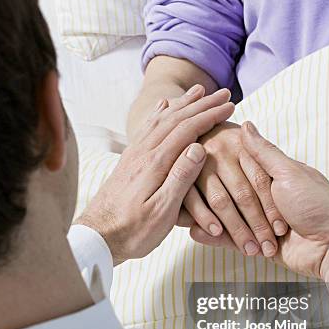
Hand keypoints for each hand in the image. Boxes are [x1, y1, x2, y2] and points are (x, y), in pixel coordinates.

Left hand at [75, 89, 234, 264]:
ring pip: (162, 119)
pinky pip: (147, 127)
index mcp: (155, 163)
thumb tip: (199, 147)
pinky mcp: (129, 159)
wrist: (97, 237)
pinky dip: (159, 112)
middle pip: (176, 118)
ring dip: (183, 103)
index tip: (230, 107)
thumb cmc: (133, 230)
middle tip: (224, 93)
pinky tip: (163, 107)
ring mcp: (134, 153)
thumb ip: (181, 178)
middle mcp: (143, 151)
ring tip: (199, 91)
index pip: (188, 130)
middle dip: (202, 104)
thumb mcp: (162, 212)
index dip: (210, 116)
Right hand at [191, 122, 328, 283]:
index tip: (198, 158)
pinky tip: (194, 231)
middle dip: (214, 197)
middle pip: (229, 196)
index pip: (239, 171)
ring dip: (210, 218)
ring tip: (182, 214)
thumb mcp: (289, 172)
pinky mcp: (256, 246)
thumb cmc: (317, 204)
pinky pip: (228, 241)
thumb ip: (264, 153)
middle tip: (188, 189)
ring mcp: (257, 223)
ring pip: (226, 219)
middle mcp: (263, 199)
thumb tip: (246, 124)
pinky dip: (211, 237)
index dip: (222, 167)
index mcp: (272, 177)